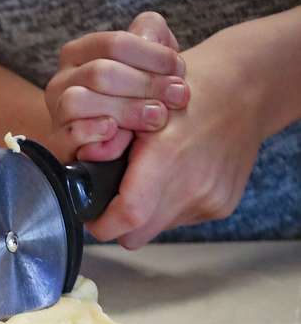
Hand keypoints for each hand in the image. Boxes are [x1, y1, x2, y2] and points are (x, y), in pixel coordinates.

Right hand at [44, 12, 189, 162]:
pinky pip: (70, 134)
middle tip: (178, 97)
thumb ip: (152, 36)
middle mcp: (62, 80)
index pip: (114, 44)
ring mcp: (56, 112)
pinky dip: (97, 133)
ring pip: (79, 101)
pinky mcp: (57, 143)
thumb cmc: (136, 94)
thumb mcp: (147, 59)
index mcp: (80, 52)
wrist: (118, 138)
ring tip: (156, 118)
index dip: (153, 55)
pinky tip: (123, 136)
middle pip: (100, 73)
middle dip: (146, 85)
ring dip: (126, 110)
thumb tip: (151, 39)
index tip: (179, 70)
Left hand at [86, 28, 263, 248]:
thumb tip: (76, 172)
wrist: (247, 89)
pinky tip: (176, 175)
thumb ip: (105, 143)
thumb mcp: (134, 105)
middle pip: (136, 234)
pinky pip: (181, 218)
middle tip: (109, 197)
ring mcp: (211, 199)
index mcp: (167, 158)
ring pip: (157, 228)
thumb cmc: (184, 91)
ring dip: (146, 212)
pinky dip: (171, 204)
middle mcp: (193, 184)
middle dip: (117, 222)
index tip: (89, 216)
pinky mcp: (223, 204)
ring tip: (147, 178)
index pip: (126, 216)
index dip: (100, 223)